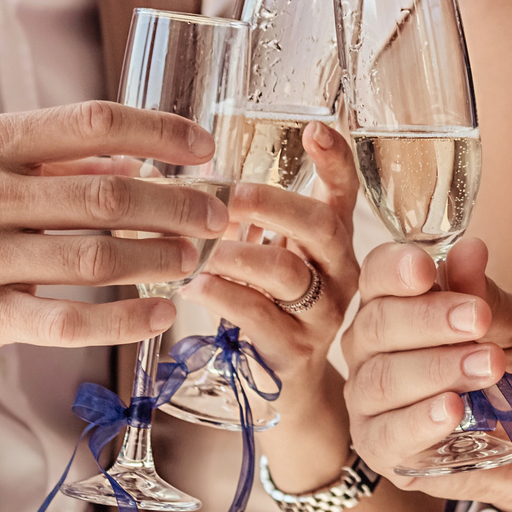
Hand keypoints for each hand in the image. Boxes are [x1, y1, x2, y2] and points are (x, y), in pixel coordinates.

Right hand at [0, 100, 224, 379]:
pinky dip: (122, 319)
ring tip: (194, 259)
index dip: (159, 132)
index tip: (203, 146)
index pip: (93, 122)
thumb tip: (135, 161)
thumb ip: (51, 159)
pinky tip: (158, 315)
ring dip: (159, 259)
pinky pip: (65, 320)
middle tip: (218, 215)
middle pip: (107, 195)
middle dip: (177, 205)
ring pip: (94, 257)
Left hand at [183, 122, 368, 489]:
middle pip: (321, 226)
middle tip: (231, 196)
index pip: (344, 190)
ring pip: (288, 273)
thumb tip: (167, 172)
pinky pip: (261, 317)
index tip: (315, 127)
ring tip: (202, 248)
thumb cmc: (268, 302)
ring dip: (239, 255)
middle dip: (275, 205)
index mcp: (332, 238)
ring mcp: (322, 312)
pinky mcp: (295, 349)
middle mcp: (338, 271)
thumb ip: (237, 217)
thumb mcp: (264, 251)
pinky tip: (194, 285)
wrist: (288, 384)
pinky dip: (224, 296)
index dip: (334, 159)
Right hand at [341, 237, 511, 511]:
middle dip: (430, 320)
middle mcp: (368, 348)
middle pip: (378, 325)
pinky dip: (420, 421)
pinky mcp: (381, 448)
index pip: (377, 276)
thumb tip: (471, 249)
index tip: (426, 268)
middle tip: (480, 320)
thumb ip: (483, 293)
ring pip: (382, 379)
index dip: (396, 269)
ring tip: (488, 366)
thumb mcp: (508, 325)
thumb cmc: (508, 366)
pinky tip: (452, 409)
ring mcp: (368, 400)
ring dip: (437, 369)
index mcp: (391, 303)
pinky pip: (388, 434)